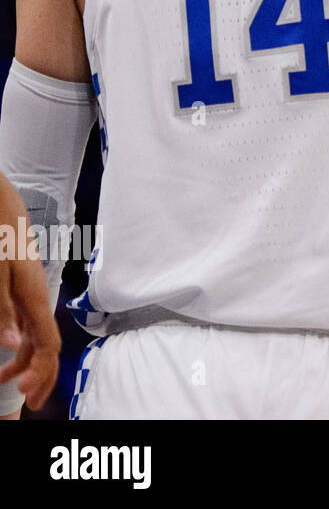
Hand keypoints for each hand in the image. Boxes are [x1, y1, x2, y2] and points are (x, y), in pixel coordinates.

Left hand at [0, 175, 59, 411]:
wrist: (0, 202)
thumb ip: (3, 310)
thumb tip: (14, 346)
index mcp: (33, 295)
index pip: (48, 345)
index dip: (42, 373)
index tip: (27, 396)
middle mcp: (36, 296)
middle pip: (48, 344)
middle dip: (41, 375)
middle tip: (26, 401)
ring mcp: (31, 291)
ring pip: (38, 335)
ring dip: (28, 362)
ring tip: (7, 380)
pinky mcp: (23, 286)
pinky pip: (30, 322)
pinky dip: (22, 343)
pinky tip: (10, 348)